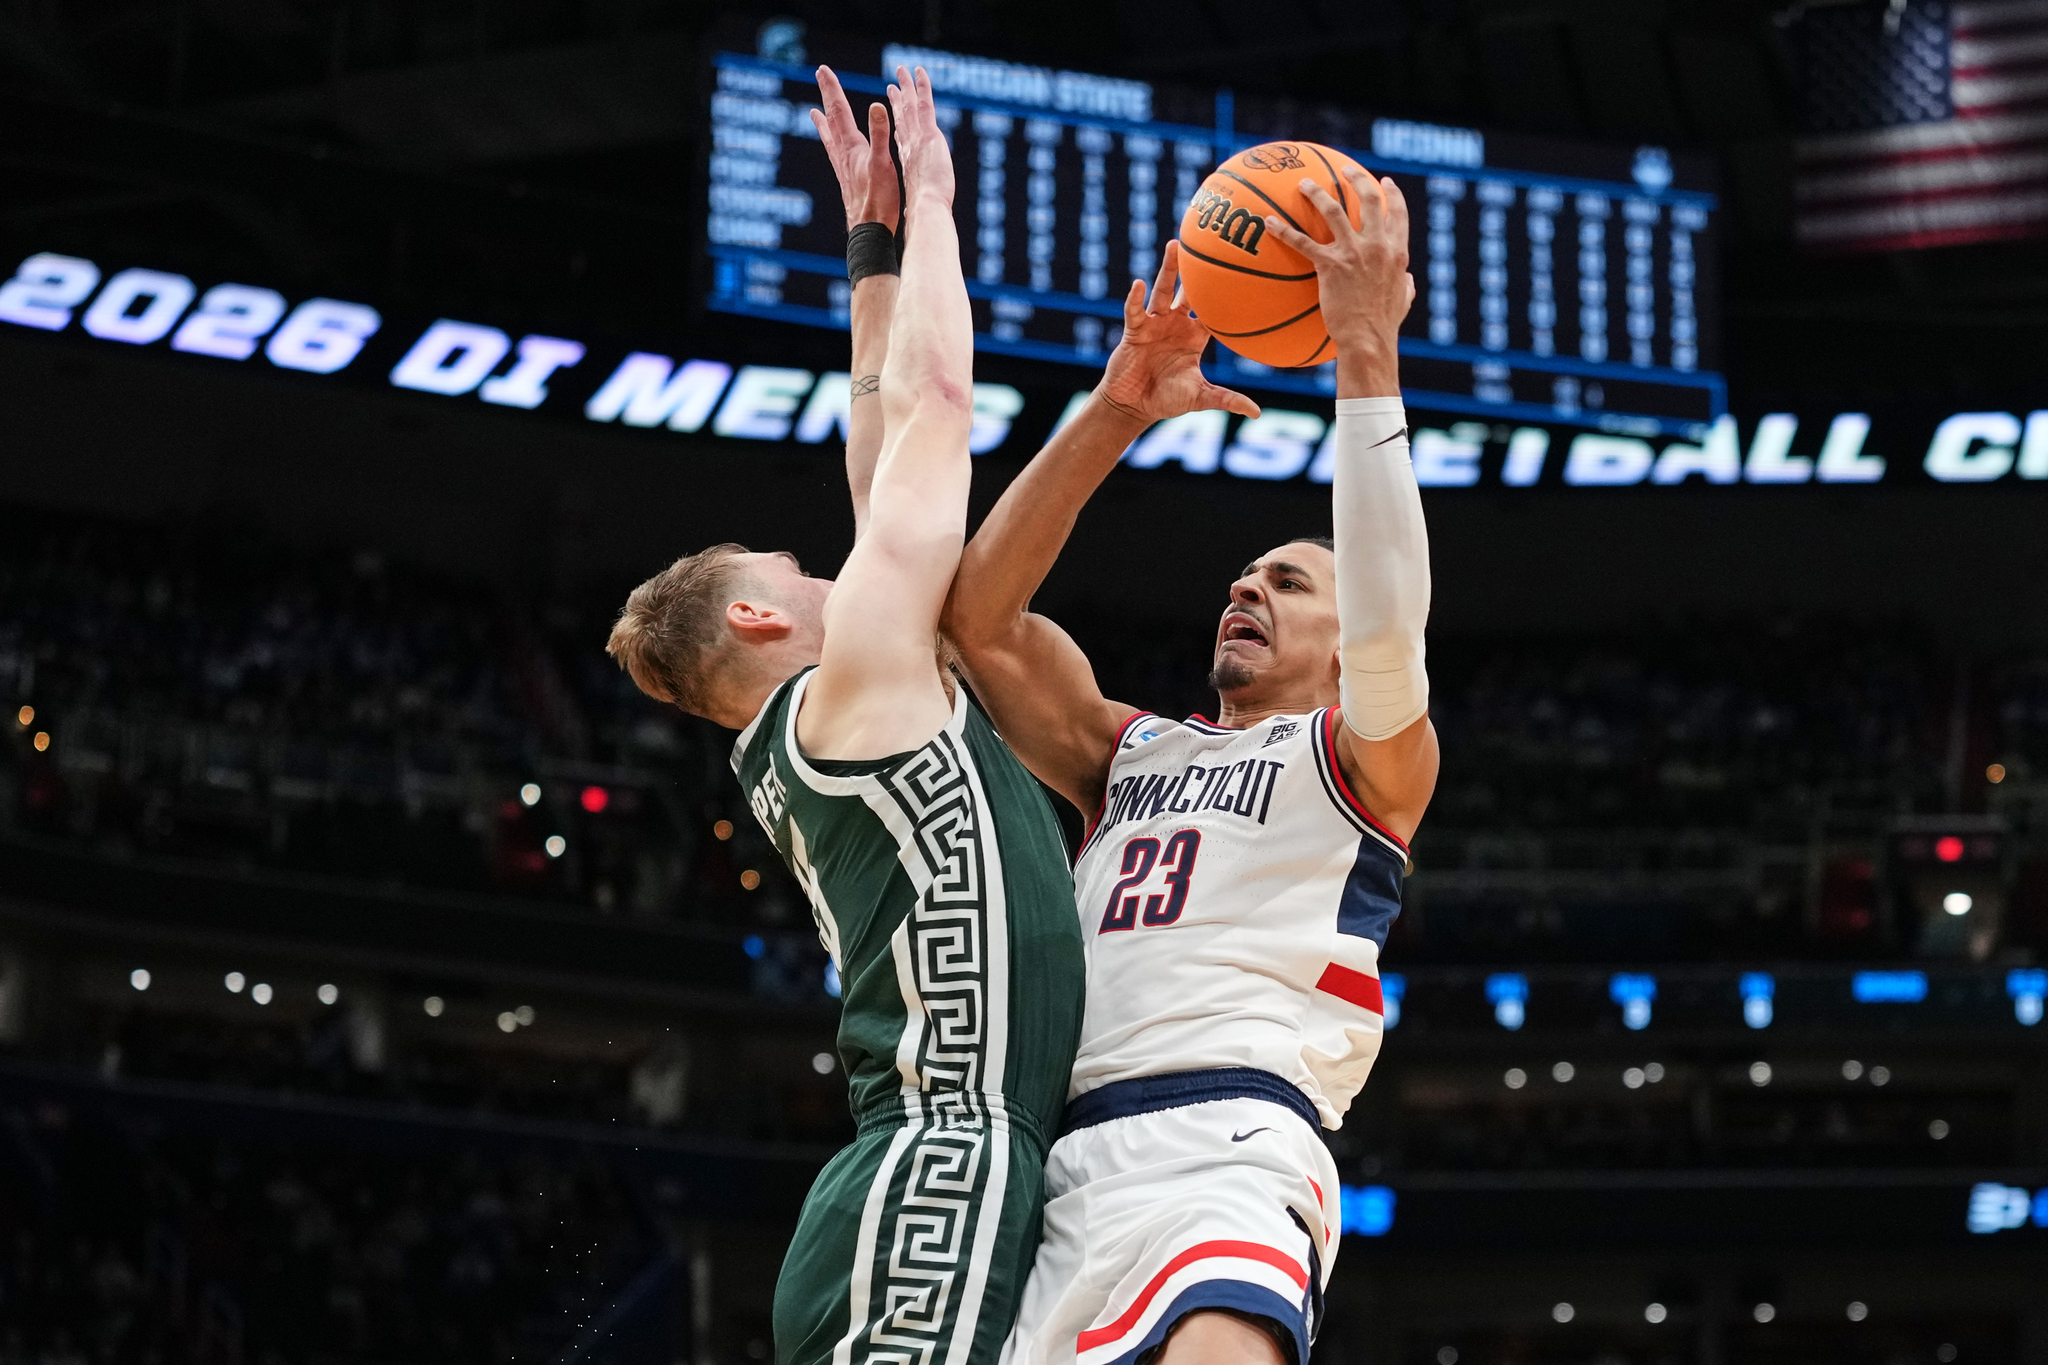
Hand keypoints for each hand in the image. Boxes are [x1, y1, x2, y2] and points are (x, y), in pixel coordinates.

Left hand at [810, 66, 898, 231]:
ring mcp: (843, 169)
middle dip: (827, 97)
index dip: (832, 89)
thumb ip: (880, 133)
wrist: (869, 231)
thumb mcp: (883, 162)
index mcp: (852, 147)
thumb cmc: (878, 200)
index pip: (839, 111)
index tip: (823, 69)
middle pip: (832, 120)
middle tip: (819, 78)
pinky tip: (834, 150)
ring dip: (824, 123)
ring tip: (814, 113)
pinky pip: (835, 155)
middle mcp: (843, 155)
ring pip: (830, 138)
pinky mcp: (847, 181)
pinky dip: (832, 144)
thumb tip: (876, 105)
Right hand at [885, 66, 953, 209]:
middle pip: (901, 117)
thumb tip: (912, 214)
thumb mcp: (916, 204)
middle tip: (893, 84)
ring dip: (905, 87)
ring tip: (902, 70)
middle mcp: (908, 146)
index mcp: (907, 162)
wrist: (925, 208)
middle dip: (896, 100)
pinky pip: (925, 104)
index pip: (901, 138)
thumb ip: (914, 203)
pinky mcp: (929, 134)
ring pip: (909, 106)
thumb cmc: (924, 211)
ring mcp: (917, 138)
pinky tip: (919, 72)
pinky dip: (921, 87)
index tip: (892, 114)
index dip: (896, 124)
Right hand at [1097, 241, 1260, 424]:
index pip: (1214, 311)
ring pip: (1163, 291)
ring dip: (1168, 269)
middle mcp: (1176, 324)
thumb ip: (1226, 399)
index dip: (1227, 294)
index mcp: (1195, 336)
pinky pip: (1135, 311)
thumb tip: (1256, 413)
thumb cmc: (1167, 399)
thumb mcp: (1201, 398)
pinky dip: (1135, 298)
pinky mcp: (1135, 330)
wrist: (1134, 405)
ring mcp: (1155, 324)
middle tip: (1213, 243)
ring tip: (1174, 245)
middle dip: (1198, 270)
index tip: (1245, 273)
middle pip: (1190, 291)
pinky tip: (1137, 283)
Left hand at [1260, 170, 1413, 394]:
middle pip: (1368, 199)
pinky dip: (1283, 230)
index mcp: (1397, 251)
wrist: (1367, 340)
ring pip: (1333, 211)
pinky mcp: (1329, 265)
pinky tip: (1269, 222)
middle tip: (1344, 169)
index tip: (1384, 181)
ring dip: (1317, 193)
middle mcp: (1377, 245)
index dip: (1391, 194)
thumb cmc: (1384, 325)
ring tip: (1304, 183)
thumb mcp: (1403, 300)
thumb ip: (1405, 285)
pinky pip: (1302, 242)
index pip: (1398, 213)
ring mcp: (1353, 253)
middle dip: (1356, 178)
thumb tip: (1408, 279)